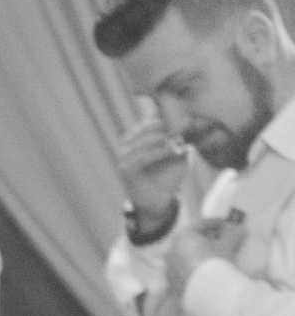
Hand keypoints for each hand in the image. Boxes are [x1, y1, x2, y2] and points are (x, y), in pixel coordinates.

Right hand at [116, 113, 187, 227]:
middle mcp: (126, 145)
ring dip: (165, 136)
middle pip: (147, 126)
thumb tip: (191, 120)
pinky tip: (174, 149)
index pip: (150, 118)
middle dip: (168, 124)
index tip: (186, 113)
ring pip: (145, 140)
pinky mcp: (125, 170)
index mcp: (136, 137)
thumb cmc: (167, 175)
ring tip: (182, 136)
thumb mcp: (177, 154)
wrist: (157, 202)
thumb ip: (180, 138)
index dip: (167, 113)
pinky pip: (143, 157)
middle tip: (187, 122)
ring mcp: (123, 157)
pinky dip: (160, 152)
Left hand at [164, 213, 245, 294]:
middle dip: (208, 240)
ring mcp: (169, 269)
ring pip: (186, 257)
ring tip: (217, 258)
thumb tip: (240, 228)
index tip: (228, 225)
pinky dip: (195, 269)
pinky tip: (207, 273)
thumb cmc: (216, 263)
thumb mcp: (228, 245)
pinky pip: (184, 271)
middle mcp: (171, 251)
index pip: (201, 225)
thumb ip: (234, 234)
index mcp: (182, 237)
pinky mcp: (171, 284)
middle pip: (191, 241)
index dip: (217, 224)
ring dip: (200, 255)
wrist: (206, 293)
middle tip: (223, 241)